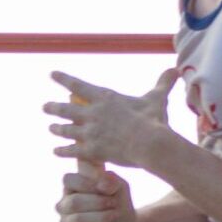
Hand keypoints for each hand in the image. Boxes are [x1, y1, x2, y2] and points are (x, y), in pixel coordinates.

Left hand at [44, 65, 181, 173]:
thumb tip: (175, 70)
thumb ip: (163, 83)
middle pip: (66, 108)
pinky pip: (71, 151)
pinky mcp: (91, 151)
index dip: (63, 79)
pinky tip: (56, 151)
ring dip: (57, 129)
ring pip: (66, 129)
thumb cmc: (153, 119)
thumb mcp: (157, 98)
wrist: (149, 143)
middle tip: (45, 106)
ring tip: (51, 128)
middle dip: (53, 107)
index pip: (77, 85)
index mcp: (104, 97)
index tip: (51, 74)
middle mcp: (92, 113)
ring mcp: (90, 132)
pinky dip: (62, 151)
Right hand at [58, 168, 136, 221]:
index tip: (105, 188)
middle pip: (73, 202)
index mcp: (72, 187)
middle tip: (113, 204)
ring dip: (100, 218)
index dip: (86, 183)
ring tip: (114, 216)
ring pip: (76, 221)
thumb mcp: (120, 188)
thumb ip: (112, 181)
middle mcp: (65, 204)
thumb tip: (102, 185)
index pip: (68, 180)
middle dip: (97, 203)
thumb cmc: (118, 204)